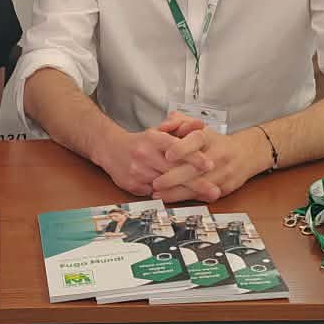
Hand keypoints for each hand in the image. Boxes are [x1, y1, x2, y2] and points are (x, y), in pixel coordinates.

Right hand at [99, 116, 213, 195]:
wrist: (110, 149)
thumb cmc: (140, 142)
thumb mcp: (159, 131)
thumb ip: (181, 128)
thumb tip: (200, 125)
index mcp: (153, 138)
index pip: (176, 147)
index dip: (193, 157)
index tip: (209, 164)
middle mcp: (144, 154)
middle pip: (174, 171)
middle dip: (196, 182)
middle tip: (214, 189)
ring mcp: (137, 171)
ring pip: (166, 185)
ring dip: (186, 192)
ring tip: (206, 196)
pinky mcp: (132, 185)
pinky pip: (155, 193)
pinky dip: (169, 196)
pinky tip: (183, 198)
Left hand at [152, 131, 264, 204]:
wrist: (245, 154)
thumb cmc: (214, 142)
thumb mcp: (198, 127)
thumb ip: (179, 122)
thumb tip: (163, 126)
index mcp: (208, 137)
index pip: (196, 141)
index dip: (182, 148)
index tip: (167, 155)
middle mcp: (218, 155)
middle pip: (196, 168)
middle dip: (174, 177)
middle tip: (155, 182)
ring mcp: (223, 173)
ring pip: (199, 185)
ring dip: (177, 192)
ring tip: (158, 194)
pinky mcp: (225, 188)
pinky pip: (204, 195)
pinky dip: (187, 198)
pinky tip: (172, 199)